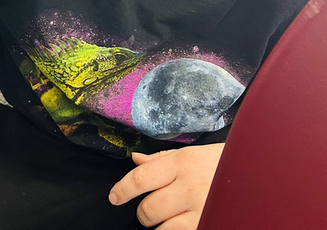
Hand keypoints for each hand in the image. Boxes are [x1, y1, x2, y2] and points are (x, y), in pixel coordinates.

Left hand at [108, 143, 223, 228]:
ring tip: (168, 218)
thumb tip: (134, 159)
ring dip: (159, 226)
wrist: (264, 175)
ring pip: (163, 227)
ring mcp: (203, 208)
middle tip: (148, 211)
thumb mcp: (194, 155)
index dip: (122, 189)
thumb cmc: (225, 163)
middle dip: (143, 213)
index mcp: (183, 162)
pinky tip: (181, 224)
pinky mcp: (211, 223)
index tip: (114, 197)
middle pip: (149, 208)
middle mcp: (190, 186)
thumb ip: (162, 160)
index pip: (140, 178)